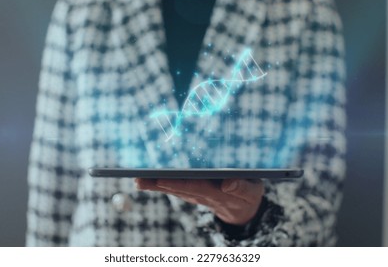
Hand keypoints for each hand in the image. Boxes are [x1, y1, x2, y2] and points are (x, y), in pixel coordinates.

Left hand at [135, 178, 264, 225]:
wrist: (242, 208)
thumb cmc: (248, 194)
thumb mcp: (251, 191)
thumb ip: (241, 187)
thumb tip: (227, 183)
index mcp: (217, 192)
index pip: (195, 187)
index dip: (178, 183)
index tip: (163, 179)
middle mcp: (201, 194)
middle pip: (177, 188)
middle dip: (158, 184)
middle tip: (140, 179)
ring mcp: (194, 194)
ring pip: (172, 188)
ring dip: (153, 185)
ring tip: (137, 179)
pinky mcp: (190, 190)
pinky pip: (173, 186)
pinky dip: (157, 183)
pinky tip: (143, 179)